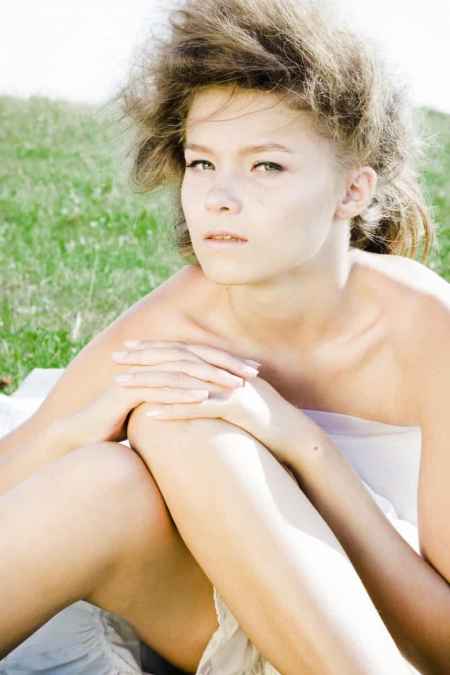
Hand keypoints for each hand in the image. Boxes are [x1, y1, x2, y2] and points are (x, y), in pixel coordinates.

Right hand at [53, 340, 259, 450]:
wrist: (84, 437)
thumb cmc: (122, 426)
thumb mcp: (158, 411)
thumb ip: (179, 402)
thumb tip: (211, 405)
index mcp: (160, 364)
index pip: (200, 358)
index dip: (228, 362)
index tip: (254, 370)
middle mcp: (150, 364)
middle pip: (195, 358)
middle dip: (226, 364)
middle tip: (254, 372)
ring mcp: (137, 375)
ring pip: (180, 370)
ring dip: (210, 376)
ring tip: (236, 383)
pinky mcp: (124, 391)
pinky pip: (157, 389)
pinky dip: (181, 392)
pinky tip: (203, 397)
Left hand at [114, 340, 317, 466]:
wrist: (297, 436)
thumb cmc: (266, 423)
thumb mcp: (238, 401)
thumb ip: (216, 392)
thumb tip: (193, 394)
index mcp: (223, 367)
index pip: (183, 352)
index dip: (155, 349)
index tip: (129, 349)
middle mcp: (225, 371)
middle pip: (178, 359)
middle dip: (145, 357)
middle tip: (116, 357)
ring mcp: (231, 388)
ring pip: (182, 381)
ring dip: (149, 383)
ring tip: (121, 385)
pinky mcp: (236, 409)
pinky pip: (200, 409)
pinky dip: (174, 411)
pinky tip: (150, 415)